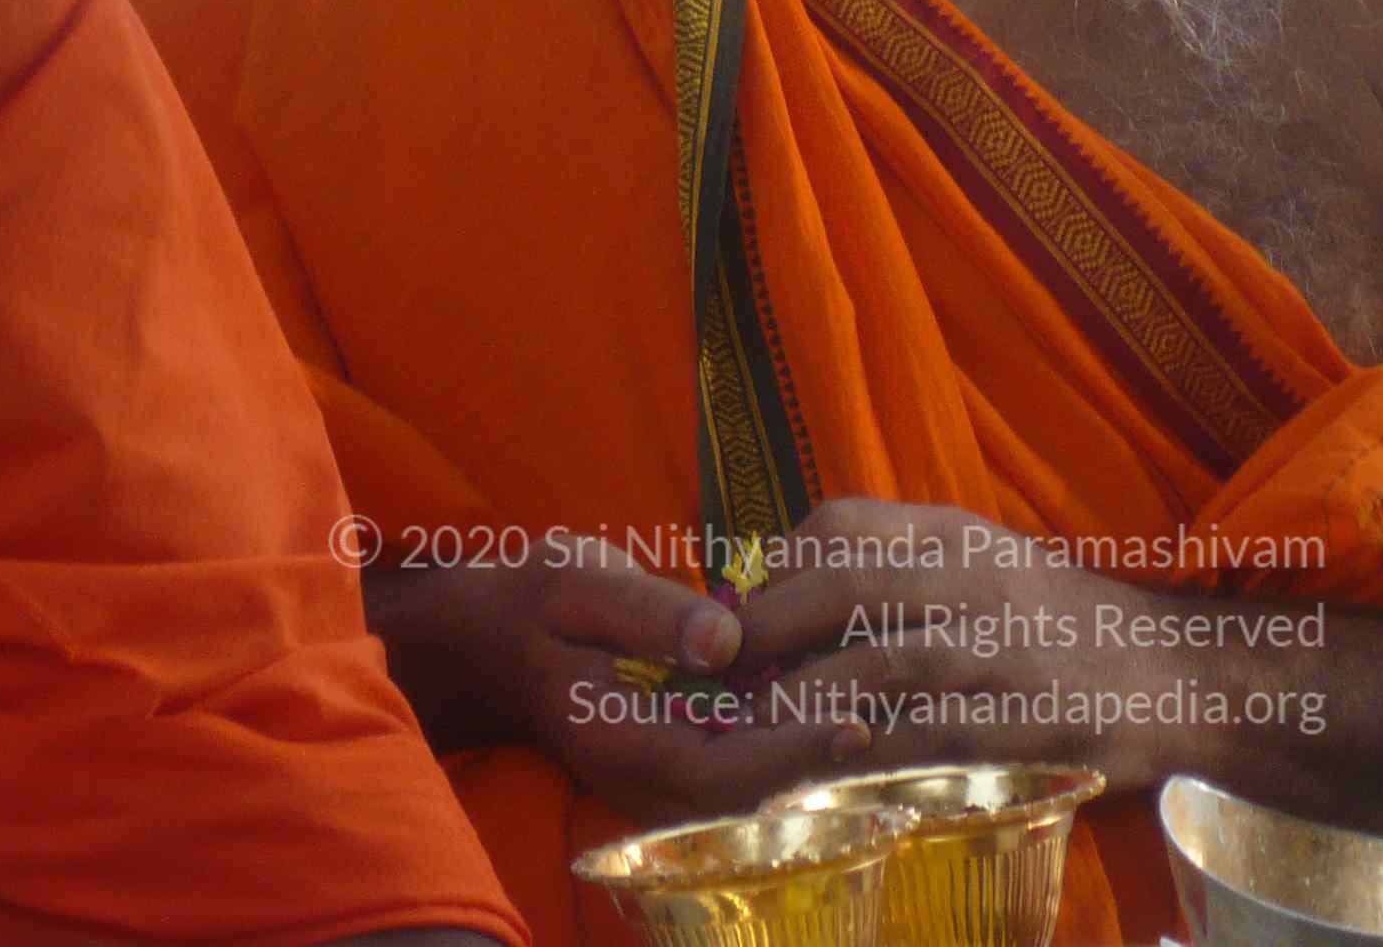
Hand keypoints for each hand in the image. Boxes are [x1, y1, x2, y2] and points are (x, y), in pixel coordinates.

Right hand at [384, 541, 846, 823]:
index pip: (719, 767)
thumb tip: (725, 638)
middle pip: (753, 800)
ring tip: (882, 717)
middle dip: (823, 764)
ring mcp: (660, 791)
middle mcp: (642, 785)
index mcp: (616, 737)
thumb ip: (648, 610)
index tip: (853, 717)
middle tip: (891, 716)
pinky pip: (748, 785)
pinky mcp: (678, 780)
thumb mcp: (578, 581)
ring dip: (818, 766)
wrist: (492, 641)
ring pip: (758, 801)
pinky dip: (796, 759)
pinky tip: (839, 716)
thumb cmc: (536, 600)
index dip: (791, 748)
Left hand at [729, 497, 1213, 790]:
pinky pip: (933, 742)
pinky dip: (872, 758)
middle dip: (771, 628)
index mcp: (958, 537)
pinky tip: (827, 771)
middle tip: (719, 665)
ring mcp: (1004, 658)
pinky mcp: (1027, 729)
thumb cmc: (1056, 616)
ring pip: (883, 670)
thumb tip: (779, 578)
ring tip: (752, 725)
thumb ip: (892, 556)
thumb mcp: (980, 554)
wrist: (1182, 676)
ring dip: (806, 698)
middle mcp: (977, 586)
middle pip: (850, 591)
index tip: (738, 606)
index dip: (780, 565)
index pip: (846, 527)